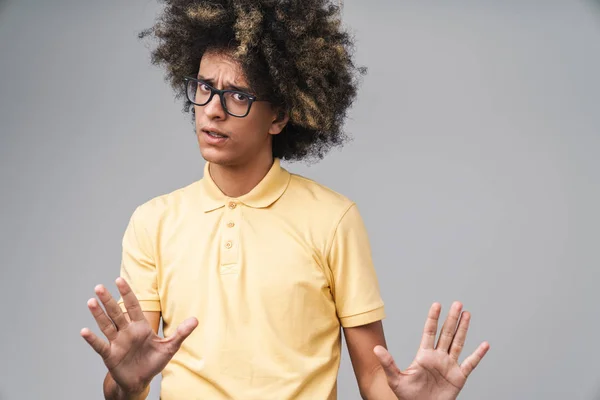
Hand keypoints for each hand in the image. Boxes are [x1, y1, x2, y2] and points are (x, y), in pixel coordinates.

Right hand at [80, 278, 197, 394]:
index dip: (127, 293)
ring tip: (91, 301)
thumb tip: (196, 320)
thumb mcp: (170, 347)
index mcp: (140, 326)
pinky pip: (100, 345)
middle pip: (116, 312)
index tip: (119, 280)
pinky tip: (84, 331)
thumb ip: (181, 333)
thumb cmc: (153, 362)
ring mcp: (117, 342)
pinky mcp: (110, 355)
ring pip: (106, 325)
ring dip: (98, 314)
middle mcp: (127, 331)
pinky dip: (92, 339)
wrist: (140, 381)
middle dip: (108, 300)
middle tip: (99, 287)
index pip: (133, 306)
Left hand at [373, 302, 488, 399]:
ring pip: (458, 343)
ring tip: (467, 314)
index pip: (430, 332)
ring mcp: (449, 366)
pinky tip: (484, 344)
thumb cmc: (408, 397)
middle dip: (451, 318)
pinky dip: (478, 354)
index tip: (437, 304)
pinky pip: (470, 363)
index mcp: (424, 355)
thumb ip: (388, 363)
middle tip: (457, 303)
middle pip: (446, 333)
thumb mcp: (395, 379)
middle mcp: (438, 357)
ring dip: (463, 329)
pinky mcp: (458, 377)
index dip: (433, 318)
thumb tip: (376, 349)